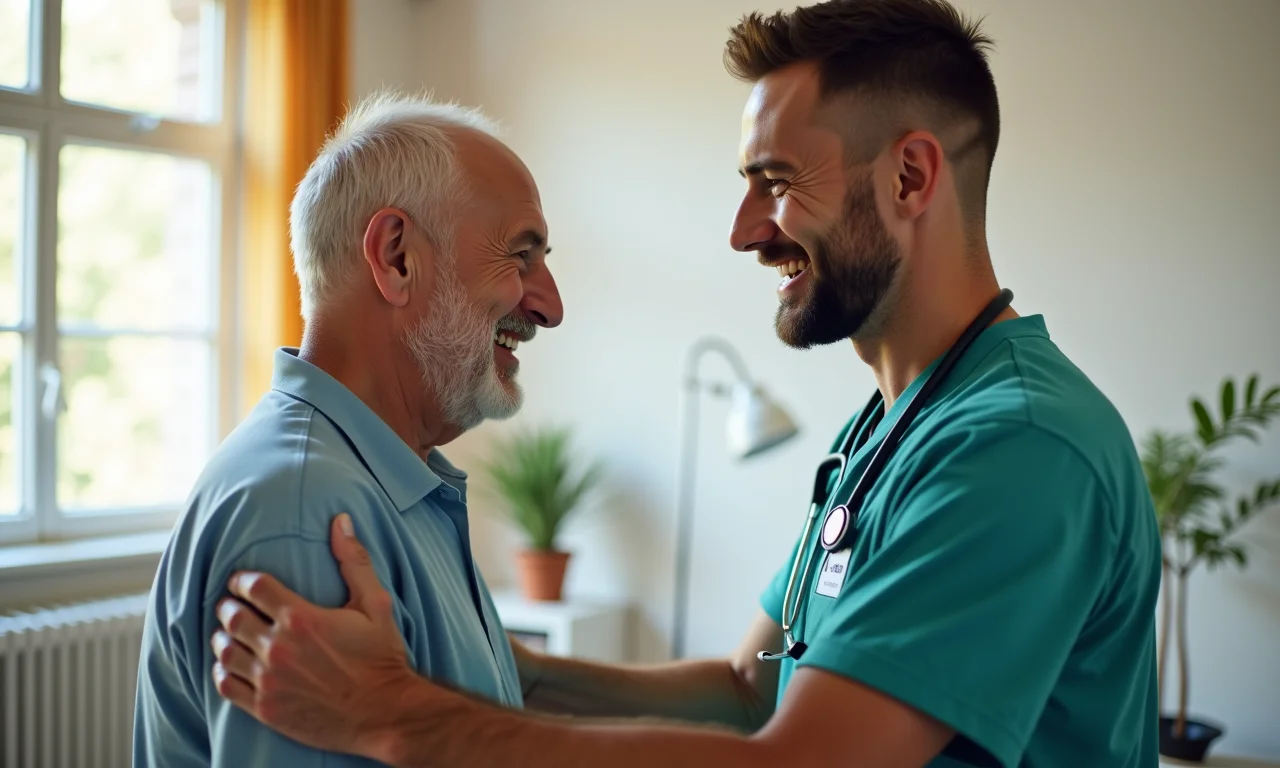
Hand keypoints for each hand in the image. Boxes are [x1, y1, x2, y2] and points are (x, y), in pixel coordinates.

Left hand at [211, 513, 417, 758]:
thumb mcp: (376, 604)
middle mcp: (278, 648)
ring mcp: (269, 680)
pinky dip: (221, 671)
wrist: (385, 712)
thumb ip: (354, 560)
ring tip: (230, 633)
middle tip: (233, 605)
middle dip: (229, 606)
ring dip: (223, 637)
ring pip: (224, 650)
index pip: (254, 587)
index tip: (242, 581)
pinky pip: (225, 686)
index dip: (242, 580)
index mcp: (302, 618)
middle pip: (233, 616)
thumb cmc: (381, 658)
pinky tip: (228, 665)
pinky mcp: (265, 708)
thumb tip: (341, 521)